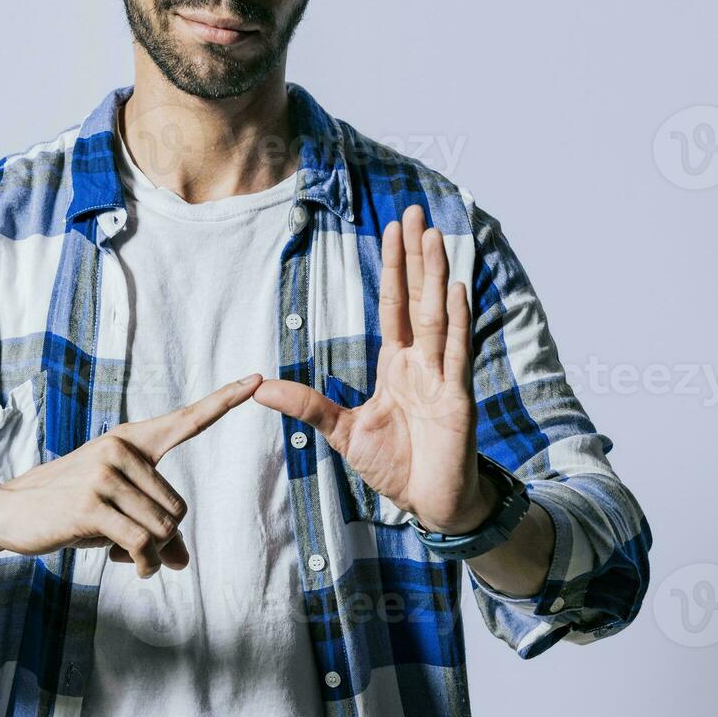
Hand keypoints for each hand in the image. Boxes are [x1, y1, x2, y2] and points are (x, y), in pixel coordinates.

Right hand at [0, 374, 262, 577]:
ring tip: (120, 549)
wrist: (9, 512)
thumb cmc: (69, 510)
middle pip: (178, 509)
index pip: (187, 419)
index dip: (225, 400)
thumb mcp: (117, 514)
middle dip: (160, 537)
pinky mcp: (91, 504)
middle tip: (129, 542)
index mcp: (131, 442)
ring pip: (163, 529)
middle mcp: (120, 449)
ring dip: (149, 554)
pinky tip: (128, 563)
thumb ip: (155, 532)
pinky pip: (142, 543)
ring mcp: (105, 475)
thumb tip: (180, 560)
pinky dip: (142, 563)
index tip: (259, 378)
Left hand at [253, 205, 495, 534]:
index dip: (394, 268)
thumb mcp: (342, 432)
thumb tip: (259, 387)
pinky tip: (456, 289)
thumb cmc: (395, 466)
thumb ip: (307, 406)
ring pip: (438, 316)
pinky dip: (457, 323)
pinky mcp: (457, 399)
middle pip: (419, 298)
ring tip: (433, 237)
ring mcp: (443, 377)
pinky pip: (456, 354)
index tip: (392, 230)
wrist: (430, 503)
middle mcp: (422, 363)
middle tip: (414, 213)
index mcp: (398, 366)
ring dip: (436, 276)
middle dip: (416, 257)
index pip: (395, 306)